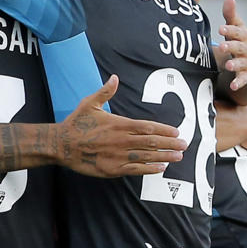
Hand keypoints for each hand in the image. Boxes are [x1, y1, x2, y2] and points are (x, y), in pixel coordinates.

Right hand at [56, 75, 187, 176]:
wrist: (62, 145)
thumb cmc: (76, 124)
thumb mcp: (89, 103)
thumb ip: (105, 92)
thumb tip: (115, 78)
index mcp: (119, 124)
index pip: (147, 127)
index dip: (164, 130)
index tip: (176, 132)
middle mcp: (121, 140)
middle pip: (151, 142)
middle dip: (170, 144)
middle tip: (184, 145)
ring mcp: (118, 156)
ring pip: (146, 156)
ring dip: (164, 156)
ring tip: (178, 156)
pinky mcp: (112, 169)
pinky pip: (135, 169)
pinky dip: (149, 169)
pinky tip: (160, 168)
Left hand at [214, 0, 246, 92]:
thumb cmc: (242, 42)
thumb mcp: (238, 29)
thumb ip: (231, 16)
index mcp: (243, 37)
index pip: (237, 32)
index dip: (230, 30)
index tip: (220, 29)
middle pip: (239, 47)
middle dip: (231, 47)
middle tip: (222, 47)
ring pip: (241, 64)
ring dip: (235, 64)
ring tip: (228, 65)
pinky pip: (243, 80)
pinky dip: (239, 83)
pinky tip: (233, 87)